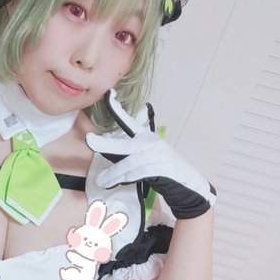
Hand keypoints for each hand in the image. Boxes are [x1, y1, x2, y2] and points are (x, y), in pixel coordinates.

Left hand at [86, 91, 215, 218]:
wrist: (189, 185)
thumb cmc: (166, 169)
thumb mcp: (151, 152)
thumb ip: (135, 144)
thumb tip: (127, 127)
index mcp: (147, 137)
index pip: (129, 121)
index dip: (118, 109)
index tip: (109, 94)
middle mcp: (151, 143)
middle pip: (125, 144)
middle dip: (105, 144)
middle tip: (89, 140)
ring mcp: (157, 156)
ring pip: (130, 163)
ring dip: (114, 173)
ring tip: (101, 181)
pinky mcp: (162, 169)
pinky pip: (139, 173)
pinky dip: (126, 178)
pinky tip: (115, 183)